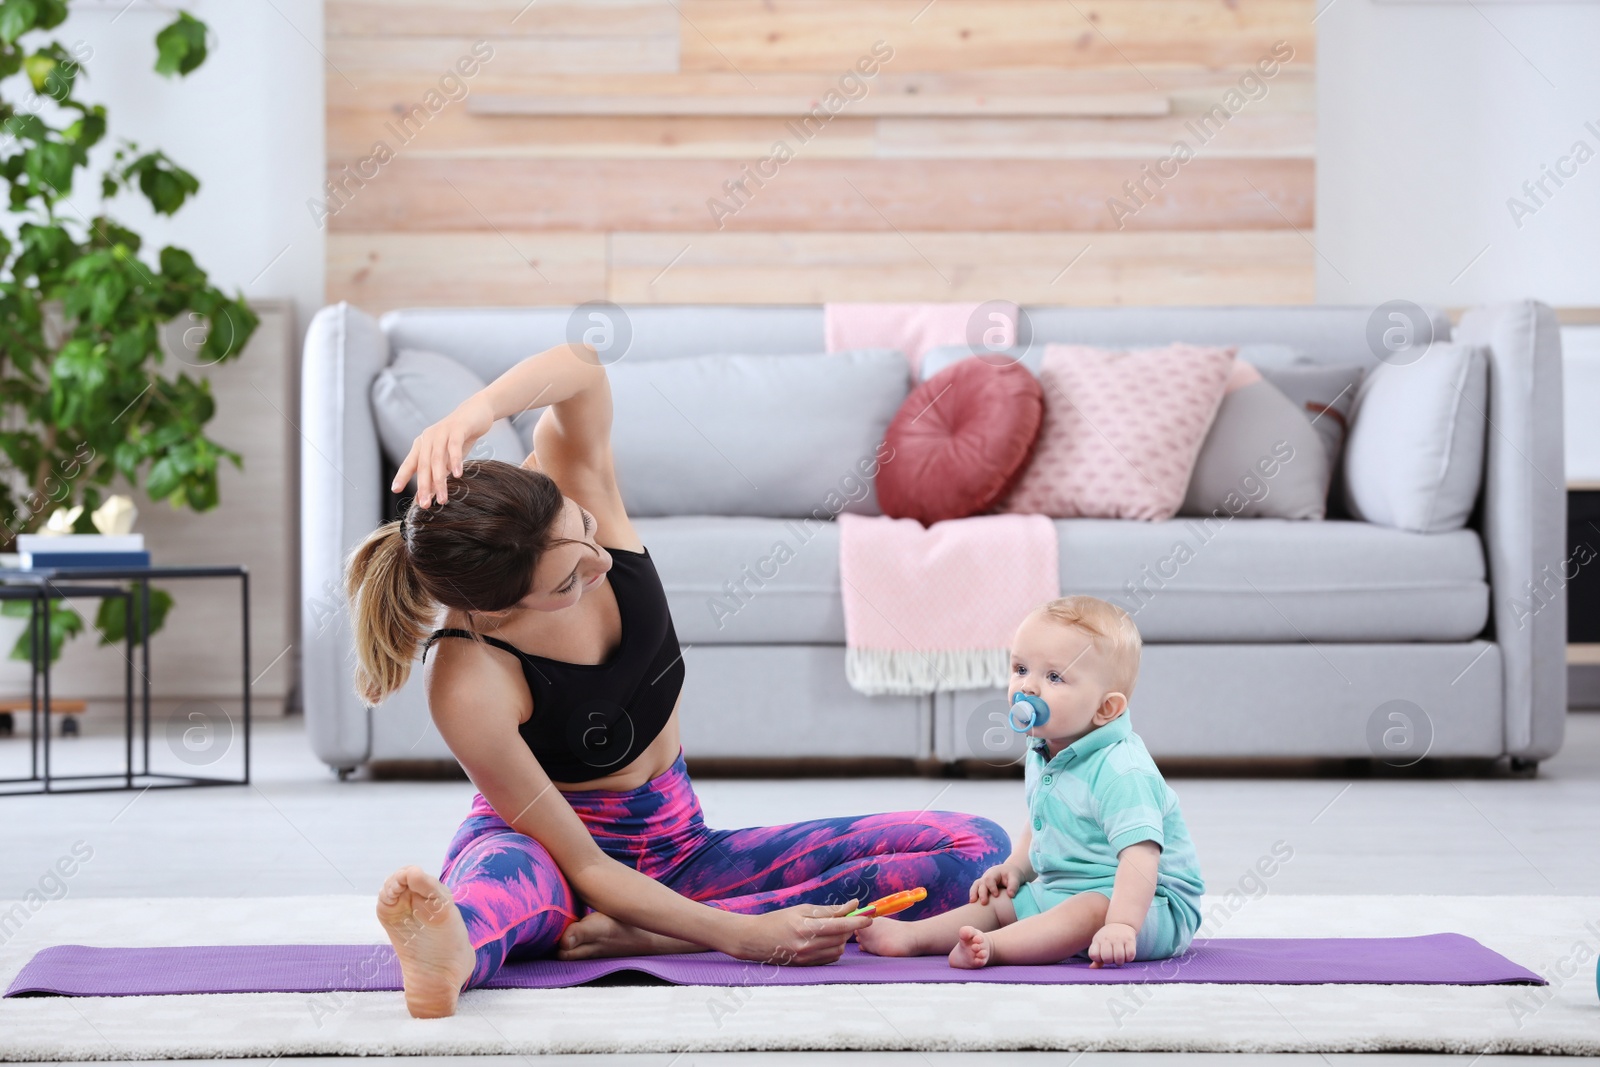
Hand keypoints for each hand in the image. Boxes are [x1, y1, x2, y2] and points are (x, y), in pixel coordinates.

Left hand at [392, 394, 496, 506]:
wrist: (476, 413)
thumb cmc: (460, 438)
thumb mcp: (447, 458)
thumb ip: (436, 474)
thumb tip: (425, 497)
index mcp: (422, 444)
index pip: (410, 463)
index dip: (402, 476)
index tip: (395, 489)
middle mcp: (428, 438)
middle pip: (423, 465)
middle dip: (424, 486)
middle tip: (426, 505)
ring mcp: (442, 432)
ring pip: (437, 459)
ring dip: (440, 480)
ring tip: (443, 498)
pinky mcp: (458, 429)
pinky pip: (454, 447)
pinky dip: (455, 461)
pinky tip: (457, 475)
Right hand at [731, 900, 872, 965]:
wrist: (754, 940)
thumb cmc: (777, 920)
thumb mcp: (801, 910)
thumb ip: (828, 910)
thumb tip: (852, 906)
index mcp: (805, 929)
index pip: (840, 926)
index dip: (857, 921)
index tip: (870, 916)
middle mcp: (807, 947)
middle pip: (841, 939)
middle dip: (849, 929)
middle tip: (847, 919)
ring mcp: (806, 959)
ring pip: (837, 951)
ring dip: (841, 940)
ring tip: (832, 930)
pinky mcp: (806, 967)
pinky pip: (829, 959)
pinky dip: (832, 949)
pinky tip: (825, 941)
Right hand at [970, 863, 1022, 904]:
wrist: (1009, 872)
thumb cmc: (1013, 875)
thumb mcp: (1015, 878)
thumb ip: (1013, 885)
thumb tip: (1010, 895)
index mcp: (995, 872)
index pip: (990, 879)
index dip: (991, 887)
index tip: (996, 895)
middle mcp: (987, 876)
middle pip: (981, 883)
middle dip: (981, 893)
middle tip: (984, 902)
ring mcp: (983, 881)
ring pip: (975, 885)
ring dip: (973, 893)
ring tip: (972, 902)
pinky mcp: (983, 886)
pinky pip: (975, 890)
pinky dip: (973, 895)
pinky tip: (973, 904)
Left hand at [1088, 922, 1137, 966]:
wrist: (1121, 923)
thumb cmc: (1107, 938)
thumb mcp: (1099, 944)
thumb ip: (1096, 957)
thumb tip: (1092, 968)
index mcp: (1098, 940)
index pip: (1093, 955)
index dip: (1098, 959)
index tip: (1101, 956)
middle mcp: (1107, 939)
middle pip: (1107, 958)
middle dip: (1110, 961)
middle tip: (1112, 957)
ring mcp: (1119, 939)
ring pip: (1119, 958)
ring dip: (1119, 961)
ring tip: (1119, 957)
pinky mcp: (1130, 940)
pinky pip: (1130, 956)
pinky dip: (1128, 958)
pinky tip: (1126, 954)